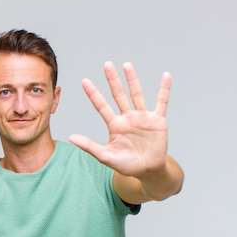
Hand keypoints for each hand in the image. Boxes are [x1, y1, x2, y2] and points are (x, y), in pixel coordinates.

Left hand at [69, 62, 170, 177]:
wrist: (148, 171)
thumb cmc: (127, 165)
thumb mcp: (106, 156)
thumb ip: (89, 146)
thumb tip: (71, 138)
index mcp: (115, 125)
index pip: (102, 106)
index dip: (94, 94)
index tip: (85, 81)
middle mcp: (127, 118)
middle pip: (118, 95)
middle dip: (113, 80)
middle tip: (107, 64)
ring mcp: (143, 117)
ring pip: (137, 94)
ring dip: (132, 80)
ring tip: (126, 65)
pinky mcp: (158, 120)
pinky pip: (162, 102)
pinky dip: (164, 89)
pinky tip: (166, 76)